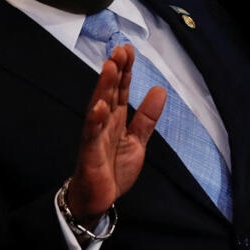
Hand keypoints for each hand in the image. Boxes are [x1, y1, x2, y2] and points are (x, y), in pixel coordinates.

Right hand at [66, 44, 165, 225]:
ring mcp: (95, 137)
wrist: (97, 200)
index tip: (128, 49)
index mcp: (116, 119)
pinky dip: (94, 120)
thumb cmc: (113, 169)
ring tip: (109, 67)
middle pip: (109, 93)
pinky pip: (91, 135)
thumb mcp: (137, 141)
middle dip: (114, 71)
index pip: (121, 90)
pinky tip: (98, 106)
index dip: (125, 71)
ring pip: (98, 107)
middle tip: (119, 50)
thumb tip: (160, 89)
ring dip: (103, 87)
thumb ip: (146, 117)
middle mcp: (103, 123)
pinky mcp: (89, 154)